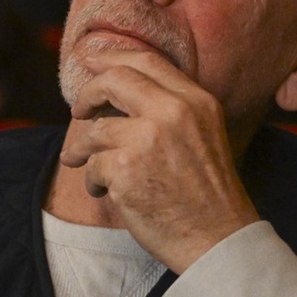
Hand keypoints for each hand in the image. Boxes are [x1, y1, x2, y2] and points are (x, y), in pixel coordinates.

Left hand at [57, 48, 258, 272]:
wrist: (219, 240)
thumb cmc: (209, 194)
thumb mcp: (205, 134)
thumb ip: (173, 109)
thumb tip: (120, 89)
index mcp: (196, 101)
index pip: (146, 61)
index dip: (112, 56)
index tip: (90, 59)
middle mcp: (172, 112)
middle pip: (113, 81)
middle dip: (88, 94)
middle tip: (78, 110)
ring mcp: (147, 139)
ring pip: (96, 130)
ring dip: (86, 151)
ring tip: (89, 167)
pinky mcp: (125, 169)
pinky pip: (91, 165)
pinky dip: (93, 181)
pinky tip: (106, 192)